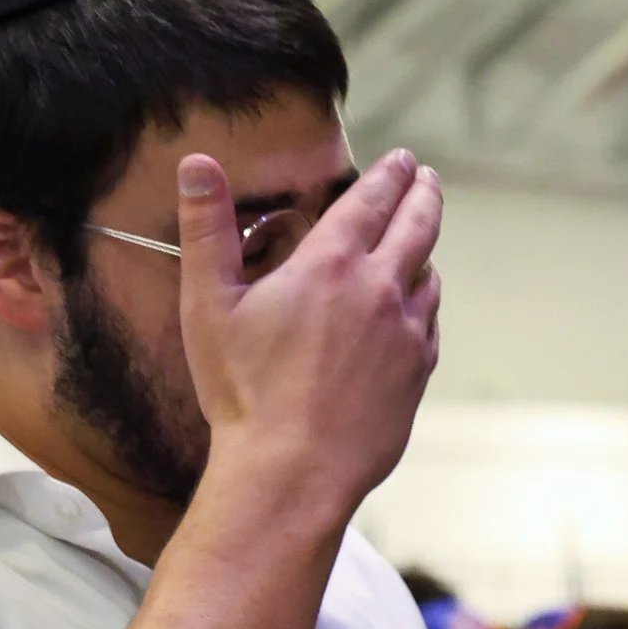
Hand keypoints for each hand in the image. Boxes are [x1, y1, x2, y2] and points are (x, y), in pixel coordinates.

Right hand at [177, 147, 443, 520]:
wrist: (294, 470)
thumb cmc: (244, 392)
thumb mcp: (207, 304)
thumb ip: (206, 229)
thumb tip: (197, 163)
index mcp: (330, 264)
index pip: (371, 201)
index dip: (387, 174)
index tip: (402, 159)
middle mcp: (380, 290)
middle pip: (418, 227)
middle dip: (424, 194)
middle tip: (428, 178)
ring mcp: (406, 334)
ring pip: (429, 277)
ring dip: (425, 252)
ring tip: (421, 243)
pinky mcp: (417, 374)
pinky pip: (430, 325)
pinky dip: (425, 306)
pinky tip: (417, 310)